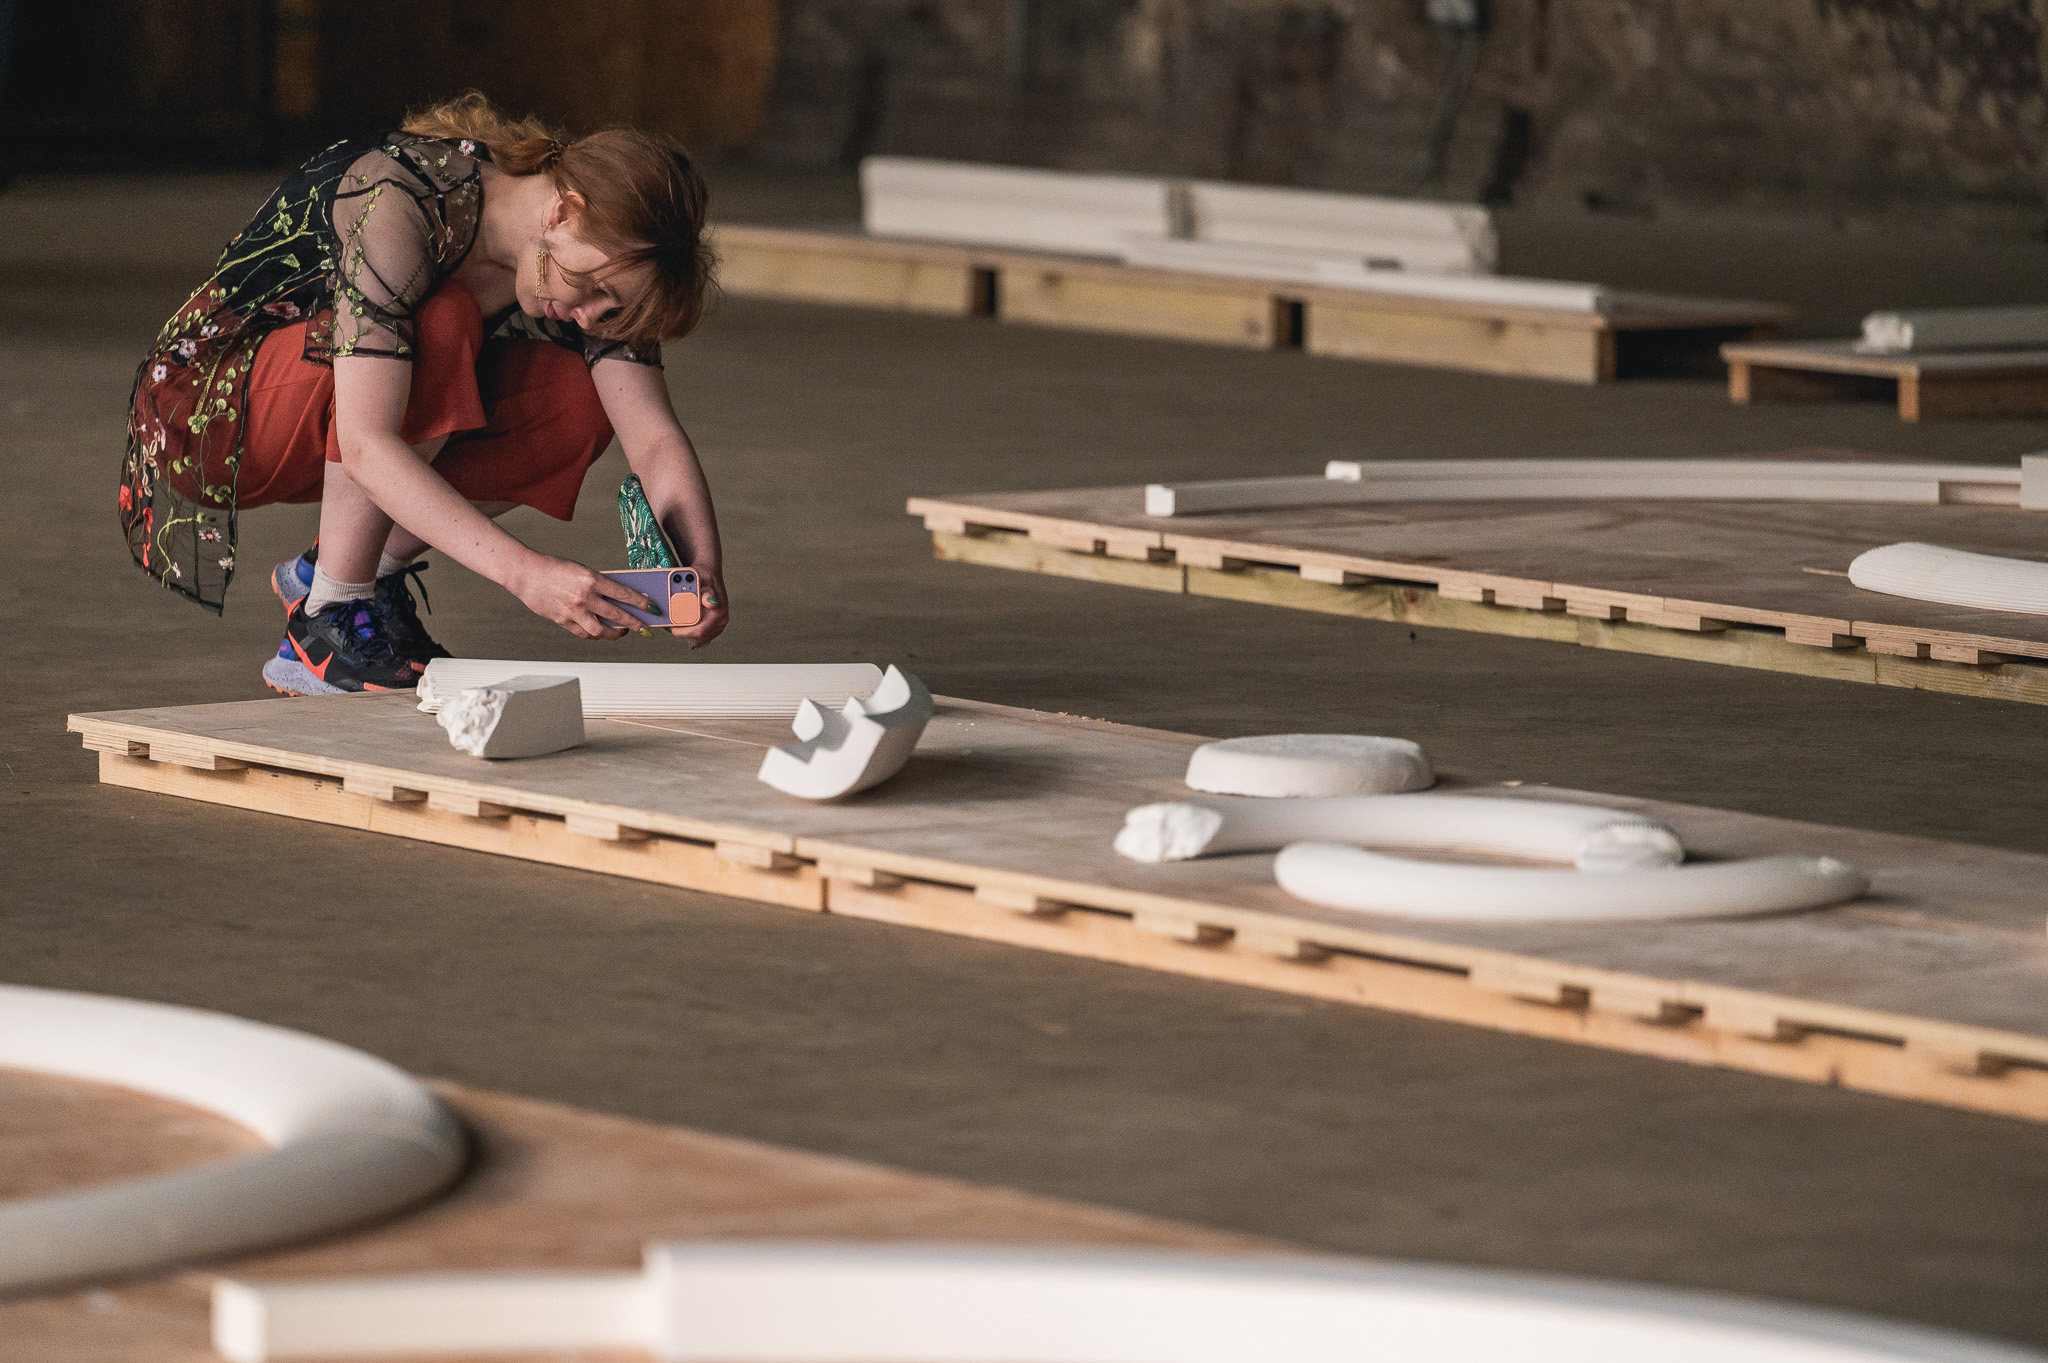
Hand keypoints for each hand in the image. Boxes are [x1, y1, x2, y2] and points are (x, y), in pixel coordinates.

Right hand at [513, 555, 650, 639]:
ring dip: (614, 634)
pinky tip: (600, 633)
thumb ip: (599, 584)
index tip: (653, 608)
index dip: (642, 603)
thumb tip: (621, 599)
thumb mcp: (582, 570)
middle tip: (643, 628)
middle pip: (617, 615)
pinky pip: (584, 634)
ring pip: (601, 631)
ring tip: (621, 633)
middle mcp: (584, 597)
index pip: (624, 594)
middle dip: (634, 623)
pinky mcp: (562, 621)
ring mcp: (573, 611)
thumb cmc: (555, 568)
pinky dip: (594, 635)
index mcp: (592, 579)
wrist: (526, 573)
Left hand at [671, 568, 728, 647]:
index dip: (684, 632)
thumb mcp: (702, 582)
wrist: (709, 575)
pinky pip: (703, 637)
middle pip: (699, 637)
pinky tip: (686, 627)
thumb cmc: (704, 577)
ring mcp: (720, 624)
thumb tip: (711, 603)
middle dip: (685, 633)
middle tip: (674, 625)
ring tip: (679, 625)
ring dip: (689, 634)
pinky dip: (693, 634)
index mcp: (719, 612)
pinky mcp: (716, 626)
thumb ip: (706, 594)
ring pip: (701, 639)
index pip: (700, 631)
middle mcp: (721, 619)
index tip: (673, 628)